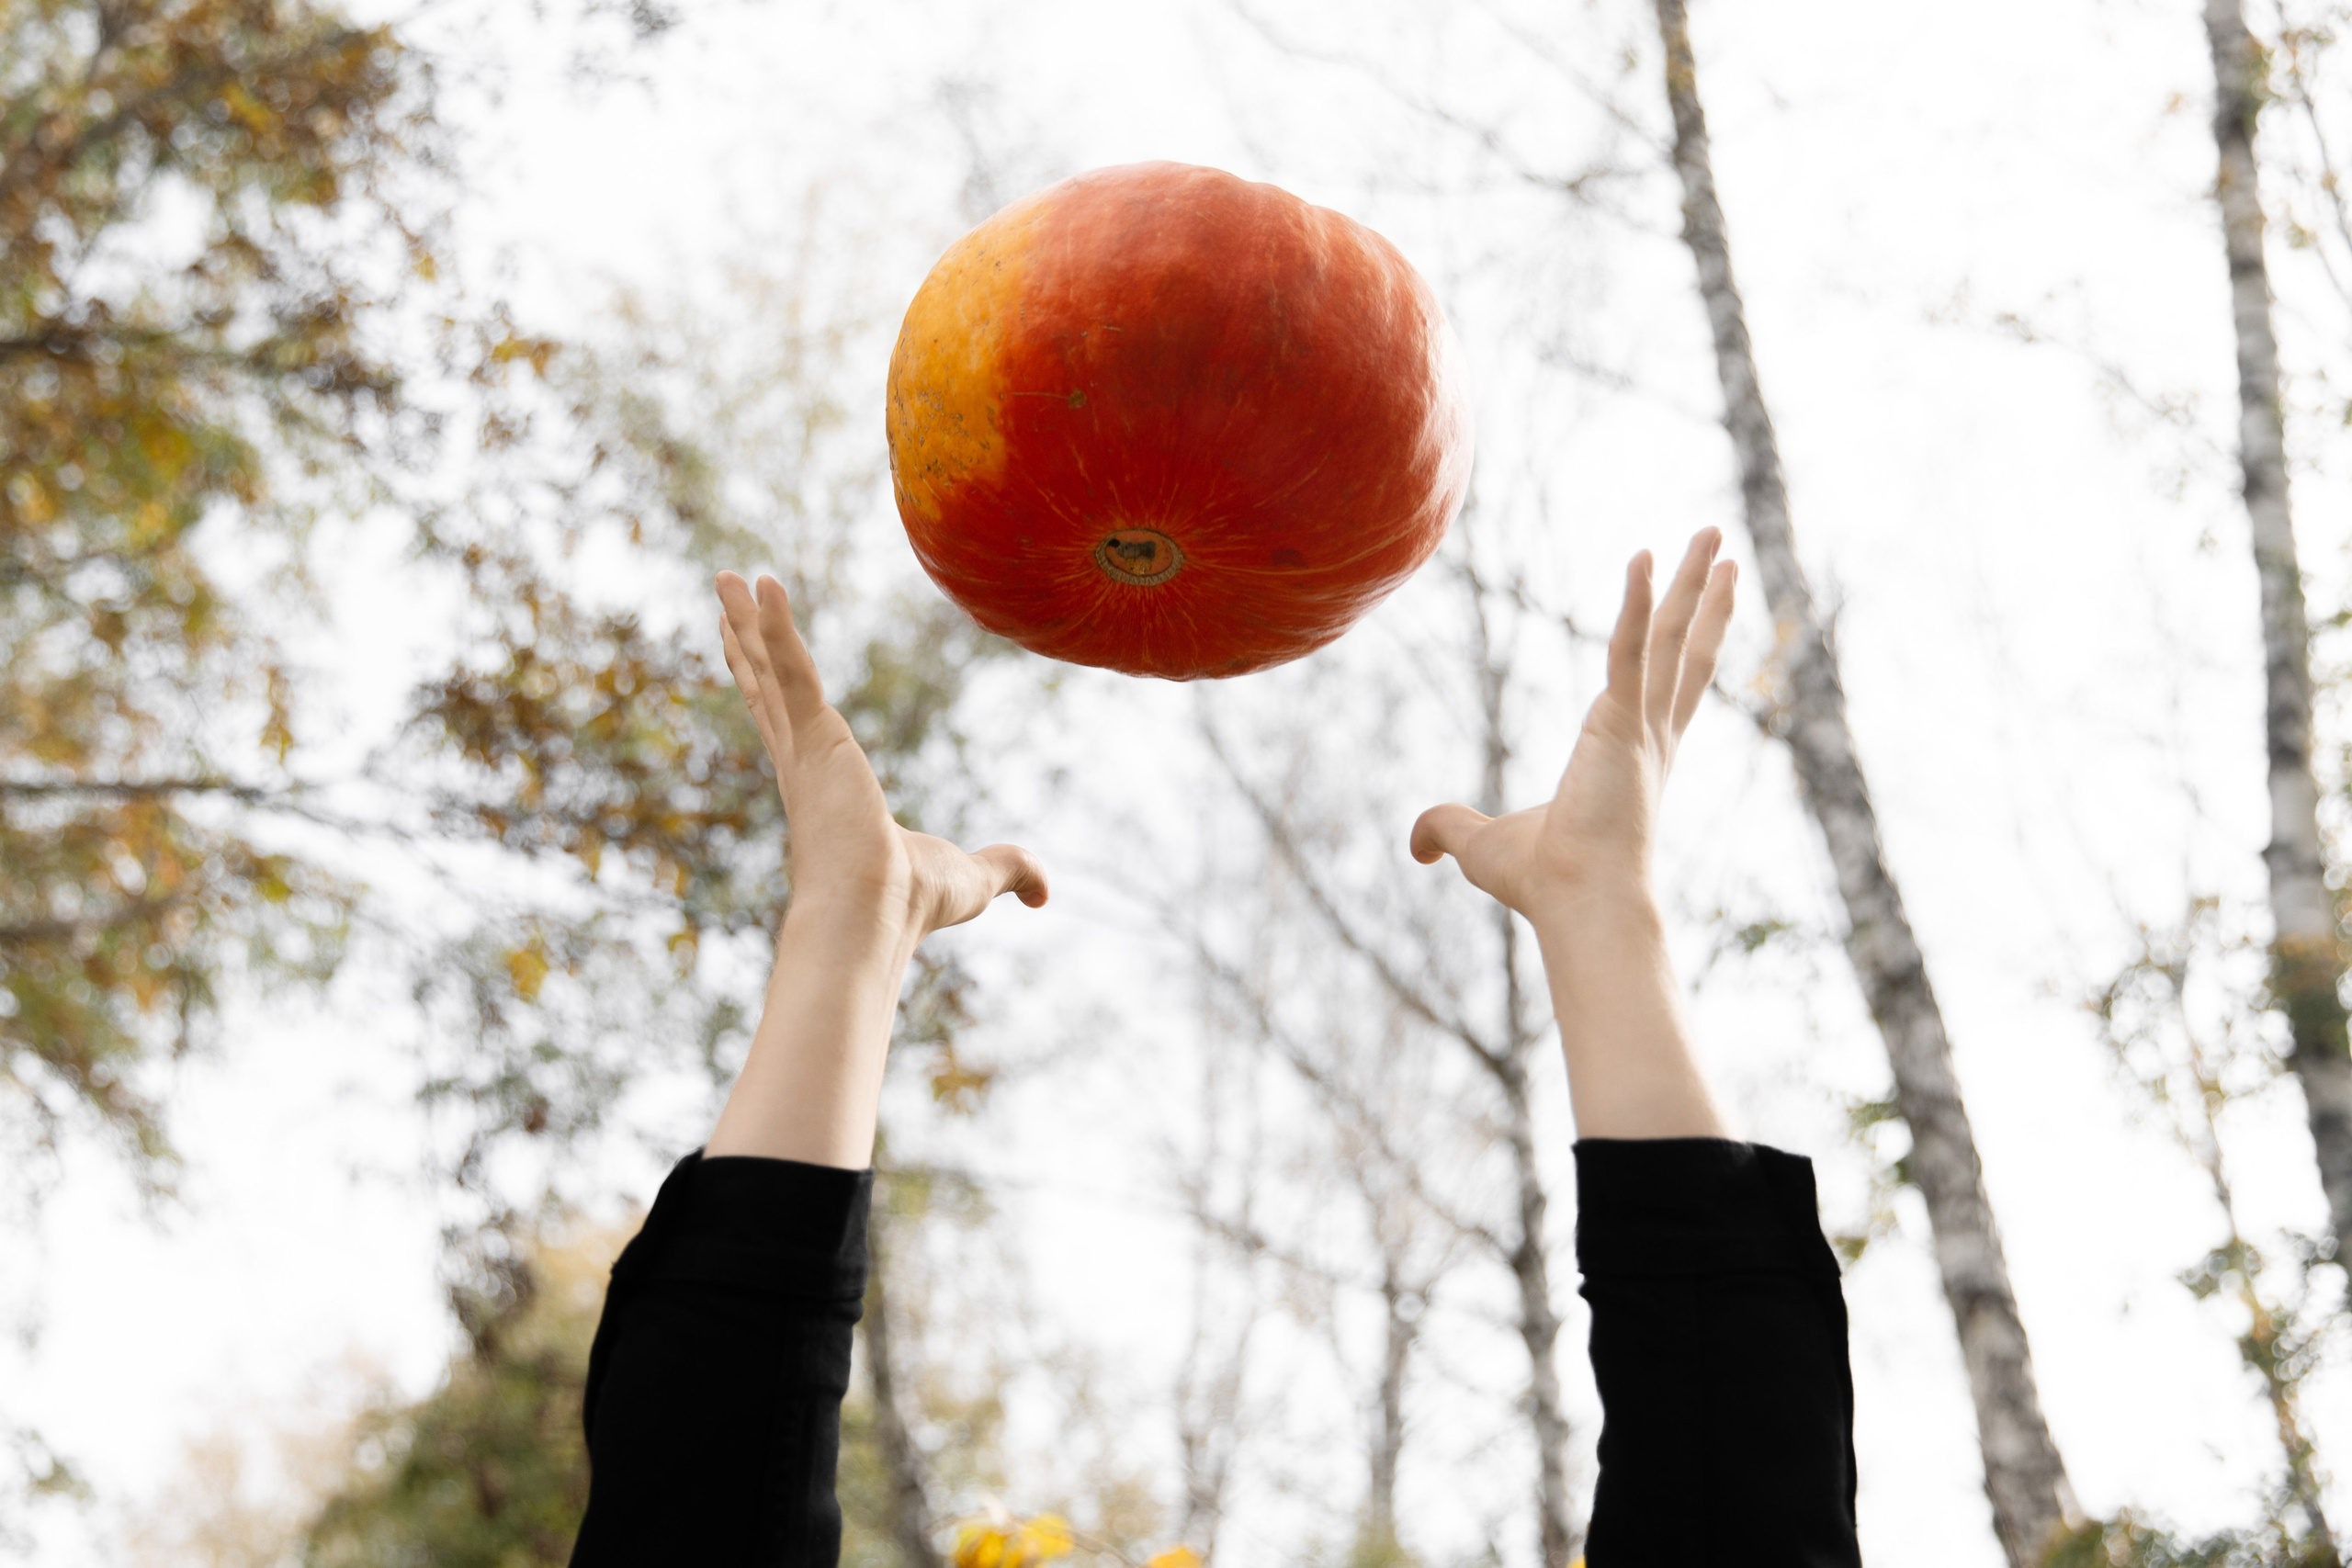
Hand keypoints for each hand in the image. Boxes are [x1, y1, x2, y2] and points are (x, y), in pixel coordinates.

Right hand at [715, 571, 1046, 943]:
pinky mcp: (814, 738)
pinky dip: (774, 627)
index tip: (753, 649)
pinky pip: (790, 670)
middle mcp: (801, 763)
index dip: (770, 681)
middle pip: (766, 683)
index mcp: (823, 786)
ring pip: (768, 668)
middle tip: (727, 588)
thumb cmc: (910, 908)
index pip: (790, 719)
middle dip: (744, 635)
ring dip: (746, 618)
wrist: (872, 922)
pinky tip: (763, 585)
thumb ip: (1008, 869)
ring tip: (727, 574)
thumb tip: (1044, 893)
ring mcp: (802, 750)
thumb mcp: (971, 879)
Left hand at [1410, 529, 1734, 916]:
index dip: (1687, 642)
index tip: (1703, 607)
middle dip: (1705, 597)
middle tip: (1721, 549)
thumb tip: (1414, 845)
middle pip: (1684, 650)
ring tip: (1710, 533)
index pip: (1668, 686)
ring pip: (1673, 638)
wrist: (1580, 906)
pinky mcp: (1623, 725)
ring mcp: (1644, 729)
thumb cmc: (1545, 883)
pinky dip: (1637, 603)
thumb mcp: (1484, 848)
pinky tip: (1643, 557)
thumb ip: (1448, 831)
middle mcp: (1652, 737)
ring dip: (1693, 582)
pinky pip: (1631, 650)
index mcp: (1634, 757)